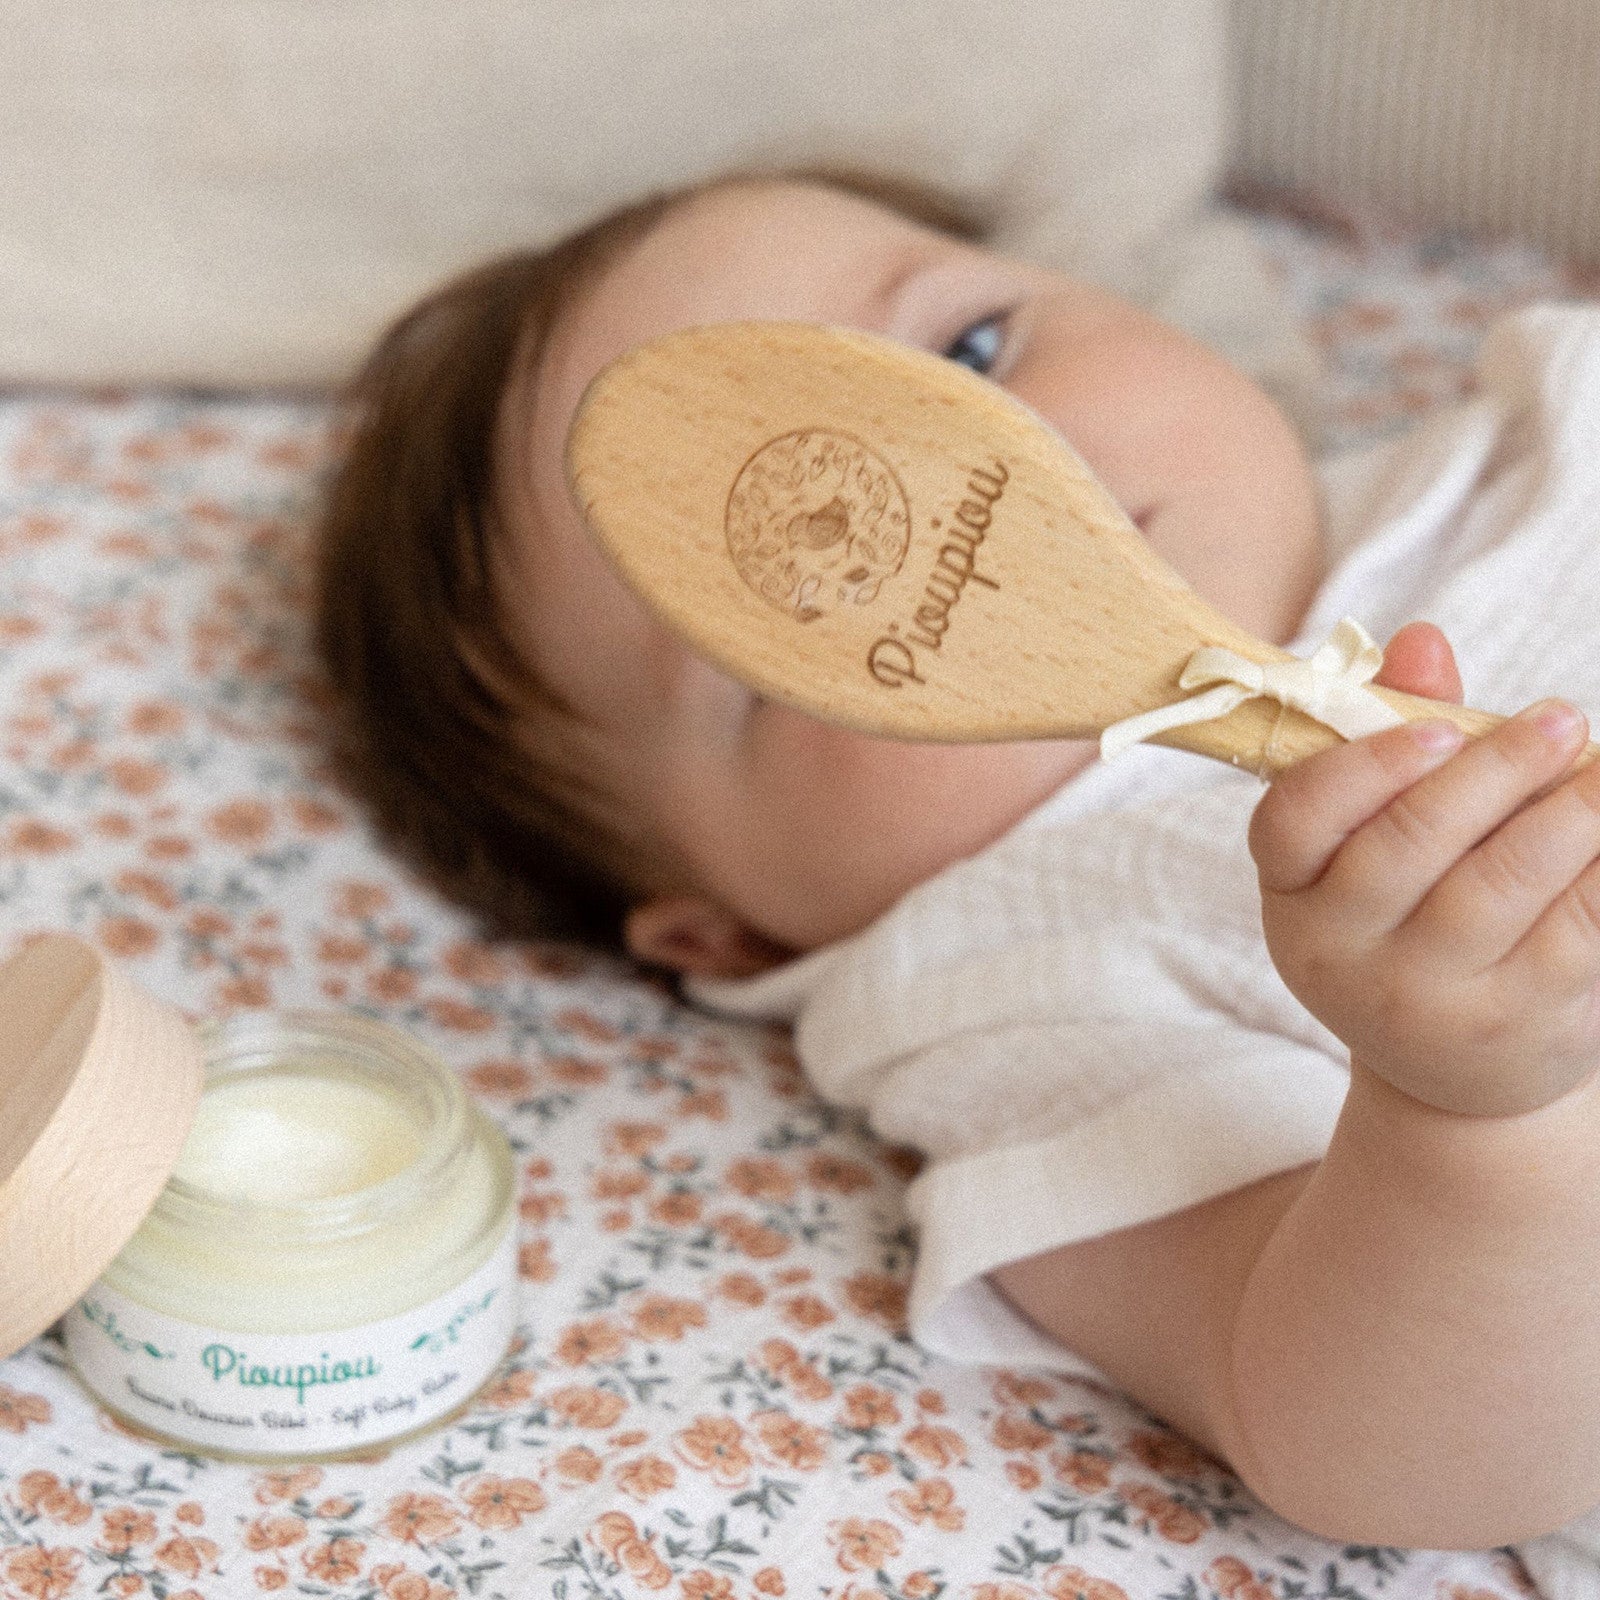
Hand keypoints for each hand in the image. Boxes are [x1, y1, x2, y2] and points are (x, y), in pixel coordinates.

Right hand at [1249, 623, 1599, 1115]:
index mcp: (1291, 892)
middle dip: (1492, 771)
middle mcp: (1336, 952)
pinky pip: (1573, 930)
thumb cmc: (1414, 913)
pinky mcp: (1510, 1024)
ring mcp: (1419, 999)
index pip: (1294, 820)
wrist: (1457, 1066)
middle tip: (1559, 720)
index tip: (1440, 730)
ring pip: (1498, 884)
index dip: (1362, 768)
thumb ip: (1397, 734)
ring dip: (1566, 814)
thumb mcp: (1379, 836)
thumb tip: (1422, 640)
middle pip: (1407, 843)